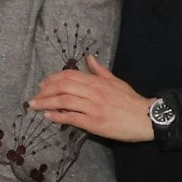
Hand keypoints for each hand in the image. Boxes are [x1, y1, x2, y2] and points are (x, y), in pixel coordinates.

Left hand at [28, 53, 153, 141]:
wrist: (145, 118)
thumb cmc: (130, 100)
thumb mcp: (116, 81)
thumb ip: (100, 71)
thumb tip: (88, 58)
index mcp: (98, 81)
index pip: (70, 75)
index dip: (53, 78)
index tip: (43, 84)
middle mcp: (93, 92)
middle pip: (63, 86)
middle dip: (46, 90)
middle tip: (35, 96)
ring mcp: (93, 107)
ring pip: (64, 101)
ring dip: (46, 103)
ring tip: (35, 106)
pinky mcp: (94, 123)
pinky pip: (72, 117)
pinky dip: (58, 116)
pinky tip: (48, 116)